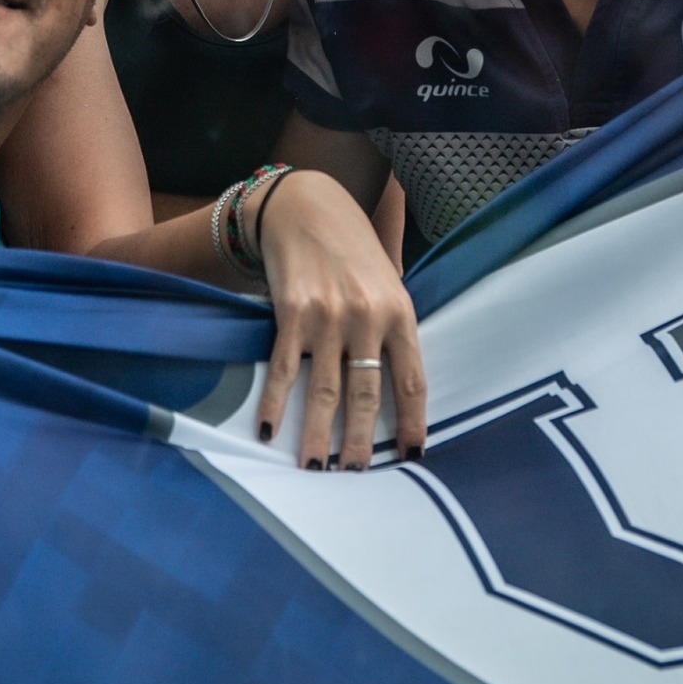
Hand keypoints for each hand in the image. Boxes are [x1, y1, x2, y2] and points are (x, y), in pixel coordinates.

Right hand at [251, 170, 426, 470]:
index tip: (411, 455)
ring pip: (325, 391)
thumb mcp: (387, 282)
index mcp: (399, 312)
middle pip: (366, 395)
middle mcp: (367, 317)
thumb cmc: (352, 250)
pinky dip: (275, 404)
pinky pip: (284, 369)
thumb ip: (392, 328)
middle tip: (355, 477)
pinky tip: (269, 431)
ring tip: (315, 468)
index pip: (412, 380)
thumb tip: (397, 385)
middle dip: (360, 442)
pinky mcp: (292, 313)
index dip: (413, 421)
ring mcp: (328, 316)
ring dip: (317, 435)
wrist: (307, 207)